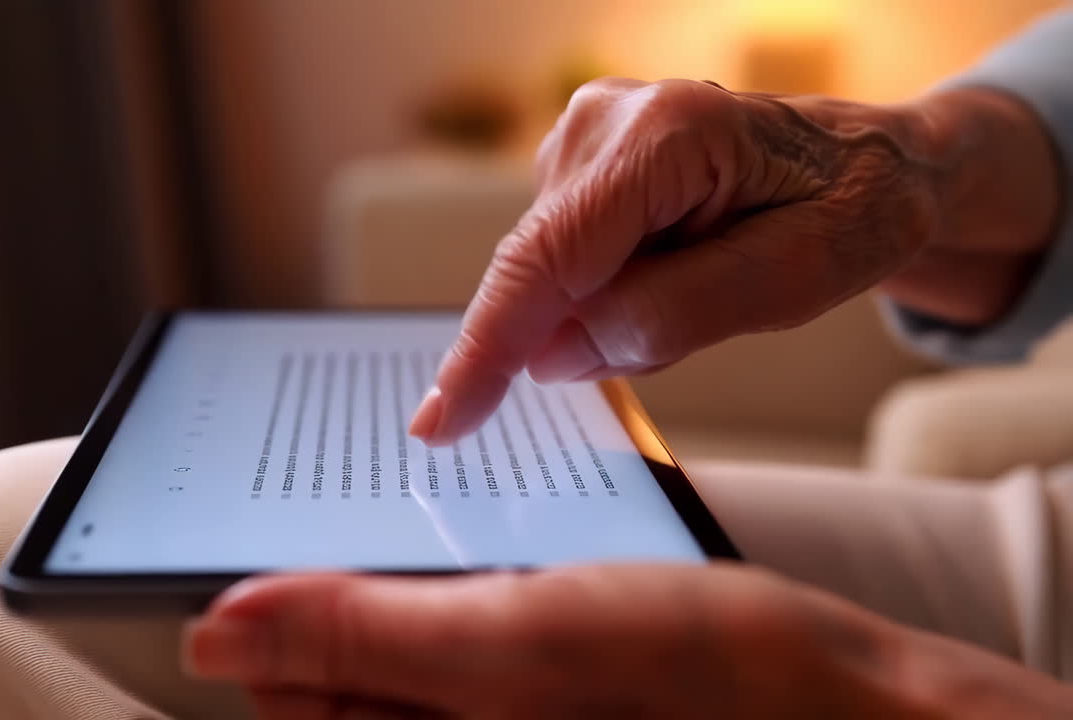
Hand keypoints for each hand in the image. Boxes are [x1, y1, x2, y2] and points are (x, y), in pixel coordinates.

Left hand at [183, 564, 1072, 717]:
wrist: (841, 701)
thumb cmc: (698, 677)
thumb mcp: (510, 647)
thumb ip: (357, 639)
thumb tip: (213, 636)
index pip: (285, 700)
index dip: (262, 618)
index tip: (264, 538)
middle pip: (336, 683)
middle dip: (332, 599)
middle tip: (356, 517)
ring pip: (399, 659)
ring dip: (396, 589)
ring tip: (423, 527)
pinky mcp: (536, 705)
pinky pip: (460, 653)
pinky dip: (454, 597)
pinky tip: (483, 556)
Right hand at [407, 78, 1058, 445]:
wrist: (869, 162)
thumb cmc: (850, 211)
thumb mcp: (796, 279)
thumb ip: (673, 316)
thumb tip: (553, 356)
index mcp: (666, 136)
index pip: (548, 258)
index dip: (489, 347)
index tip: (441, 423)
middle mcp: (605, 121)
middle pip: (544, 269)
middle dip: (588, 330)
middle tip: (704, 309)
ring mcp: (584, 135)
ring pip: (553, 274)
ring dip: (610, 311)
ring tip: (710, 276)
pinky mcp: (578, 164)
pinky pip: (565, 262)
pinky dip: (608, 292)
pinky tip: (678, 265)